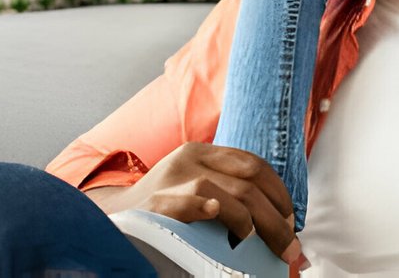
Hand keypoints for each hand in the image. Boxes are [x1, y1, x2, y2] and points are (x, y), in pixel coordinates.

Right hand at [91, 141, 304, 267]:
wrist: (108, 218)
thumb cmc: (159, 208)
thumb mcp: (190, 185)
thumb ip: (224, 189)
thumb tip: (274, 216)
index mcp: (200, 152)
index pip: (252, 163)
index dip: (278, 190)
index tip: (290, 217)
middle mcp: (188, 160)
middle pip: (248, 181)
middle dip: (276, 215)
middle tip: (289, 244)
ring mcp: (172, 181)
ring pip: (229, 193)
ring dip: (256, 223)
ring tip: (268, 246)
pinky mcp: (157, 203)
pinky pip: (190, 202)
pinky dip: (209, 209)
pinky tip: (225, 221)